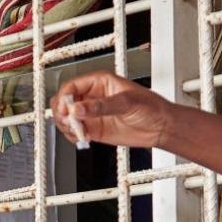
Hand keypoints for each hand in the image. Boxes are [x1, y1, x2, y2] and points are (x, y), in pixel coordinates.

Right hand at [51, 72, 171, 148]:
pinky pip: (75, 132)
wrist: (160, 127)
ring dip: (66, 127)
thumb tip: (79, 109)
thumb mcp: (126, 102)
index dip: (64, 98)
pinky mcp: (93, 129)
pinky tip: (83, 138)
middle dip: (61, 113)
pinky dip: (73, 137)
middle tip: (69, 122)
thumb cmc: (150, 106)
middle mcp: (91, 97)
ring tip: (78, 132)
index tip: (66, 109)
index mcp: (98, 82)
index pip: (72, 86)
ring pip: (66, 118)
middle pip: (64, 102)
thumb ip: (101, 106)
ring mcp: (91, 114)